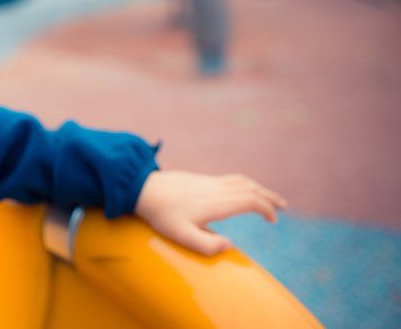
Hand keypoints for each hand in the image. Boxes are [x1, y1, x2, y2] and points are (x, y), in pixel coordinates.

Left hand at [134, 171, 287, 255]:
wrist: (142, 189)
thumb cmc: (162, 215)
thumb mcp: (181, 235)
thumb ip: (205, 245)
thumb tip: (229, 245)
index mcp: (216, 202)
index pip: (250, 200)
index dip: (266, 208)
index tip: (273, 219)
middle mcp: (216, 188)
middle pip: (250, 188)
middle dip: (269, 197)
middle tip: (283, 206)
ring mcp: (208, 181)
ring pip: (241, 181)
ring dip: (258, 188)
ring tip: (268, 198)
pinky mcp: (200, 179)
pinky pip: (230, 179)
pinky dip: (244, 184)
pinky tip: (242, 192)